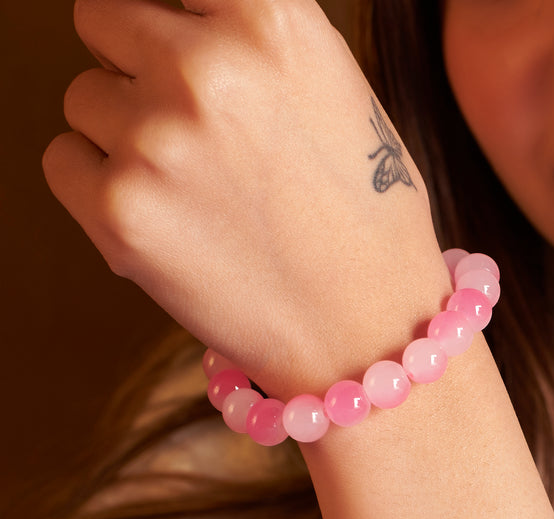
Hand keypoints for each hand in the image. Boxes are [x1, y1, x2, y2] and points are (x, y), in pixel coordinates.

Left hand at [43, 0, 450, 398]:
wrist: (367, 329)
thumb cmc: (368, 219)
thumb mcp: (335, 94)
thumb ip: (254, 44)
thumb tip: (181, 23)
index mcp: (272, 19)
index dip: (172, 14)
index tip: (165, 39)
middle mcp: (206, 68)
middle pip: (102, 17)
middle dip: (135, 64)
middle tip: (184, 125)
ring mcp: (156, 141)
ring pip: (83, 98)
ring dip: (123, 133)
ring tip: (192, 190)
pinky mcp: (119, 212)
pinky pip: (63, 162)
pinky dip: (100, 186)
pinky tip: (164, 220)